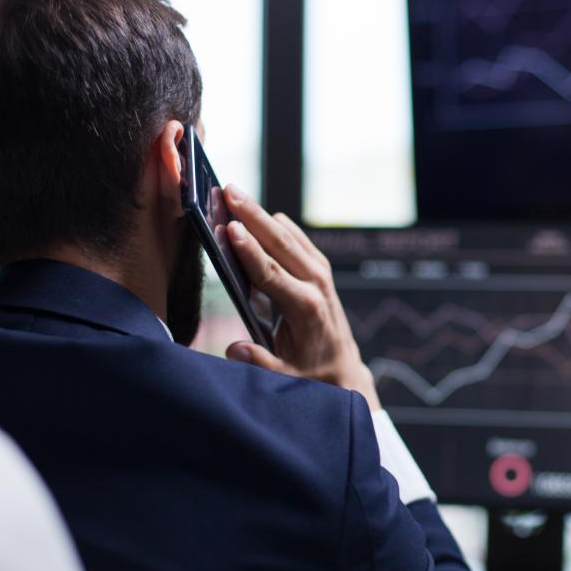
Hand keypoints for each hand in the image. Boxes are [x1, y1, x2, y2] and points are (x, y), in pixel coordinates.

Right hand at [221, 184, 380, 409]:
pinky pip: (297, 239)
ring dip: (262, 215)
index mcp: (305, 309)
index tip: (230, 227)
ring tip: (235, 194)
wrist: (343, 371)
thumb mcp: (284, 378)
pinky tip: (258, 213)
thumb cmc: (310, 375)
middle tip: (227, 191)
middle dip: (253, 216)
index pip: (272, 273)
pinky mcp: (321, 270)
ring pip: (289, 235)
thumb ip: (259, 364)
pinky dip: (277, 225)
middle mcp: (316, 286)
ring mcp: (321, 275)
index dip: (249, 250)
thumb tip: (235, 349)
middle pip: (281, 243)